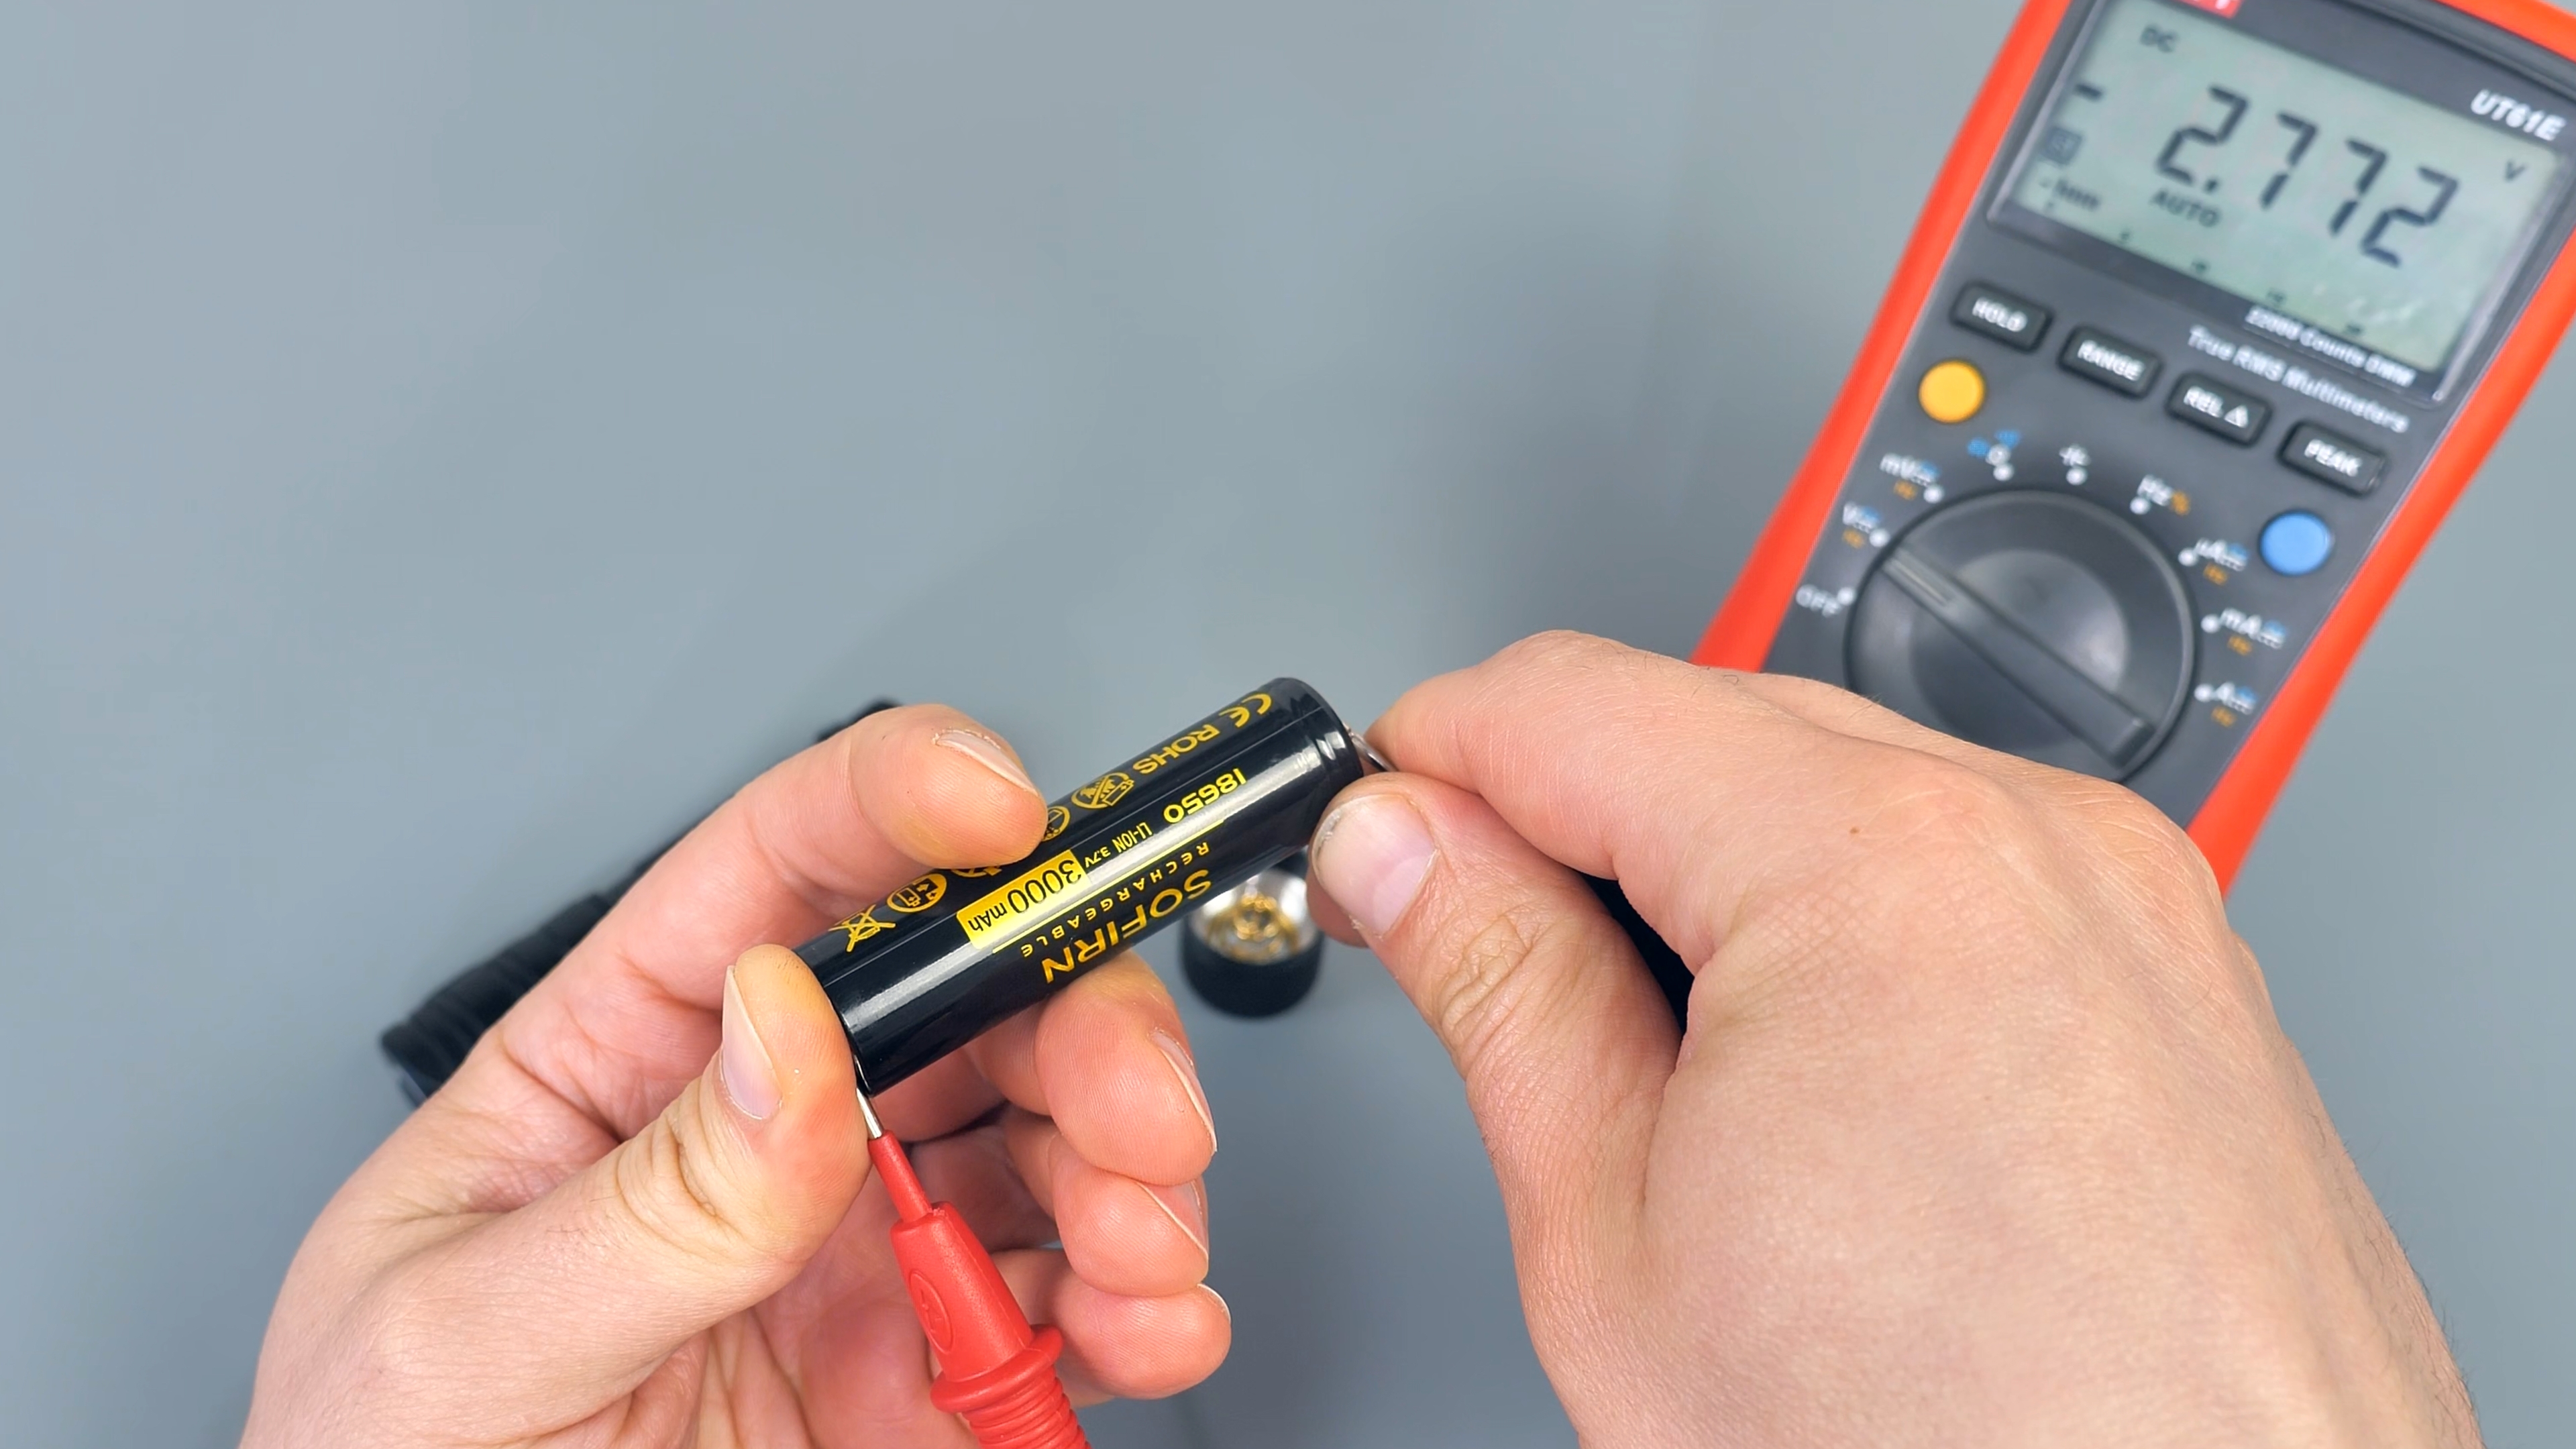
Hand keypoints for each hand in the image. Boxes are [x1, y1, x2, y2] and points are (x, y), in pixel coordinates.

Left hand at [243, 707, 1226, 1447]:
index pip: (767, 883)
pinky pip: (1075, 1312)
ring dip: (1134, 1167)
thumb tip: (784, 1018)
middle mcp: (763, 1143)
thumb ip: (641, 1197)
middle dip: (1080, 1023)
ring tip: (1138, 1245)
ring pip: (1050, 1139)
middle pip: (964, 1001)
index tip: (995, 807)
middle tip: (1128, 1101)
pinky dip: (1152, 1307)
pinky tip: (1148, 1323)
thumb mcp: (457, 1340)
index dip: (892, 806)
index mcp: (618, 1072)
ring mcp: (860, 1261)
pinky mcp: (933, 1387)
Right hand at [1307, 633, 2474, 1446]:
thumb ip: (1496, 987)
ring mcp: (2138, 907)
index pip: (1570, 701)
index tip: (1375, 832)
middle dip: (1565, 819)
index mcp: (1879, 869)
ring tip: (1654, 1070)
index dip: (1429, 760)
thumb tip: (1407, 849)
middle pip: (1712, 722)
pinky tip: (1803, 1088)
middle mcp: (2041, 845)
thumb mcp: (1620, 1242)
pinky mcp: (2186, 977)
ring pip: (1843, 794)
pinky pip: (1967, 876)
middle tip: (1469, 948)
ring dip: (1711, 880)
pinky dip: (1851, 930)